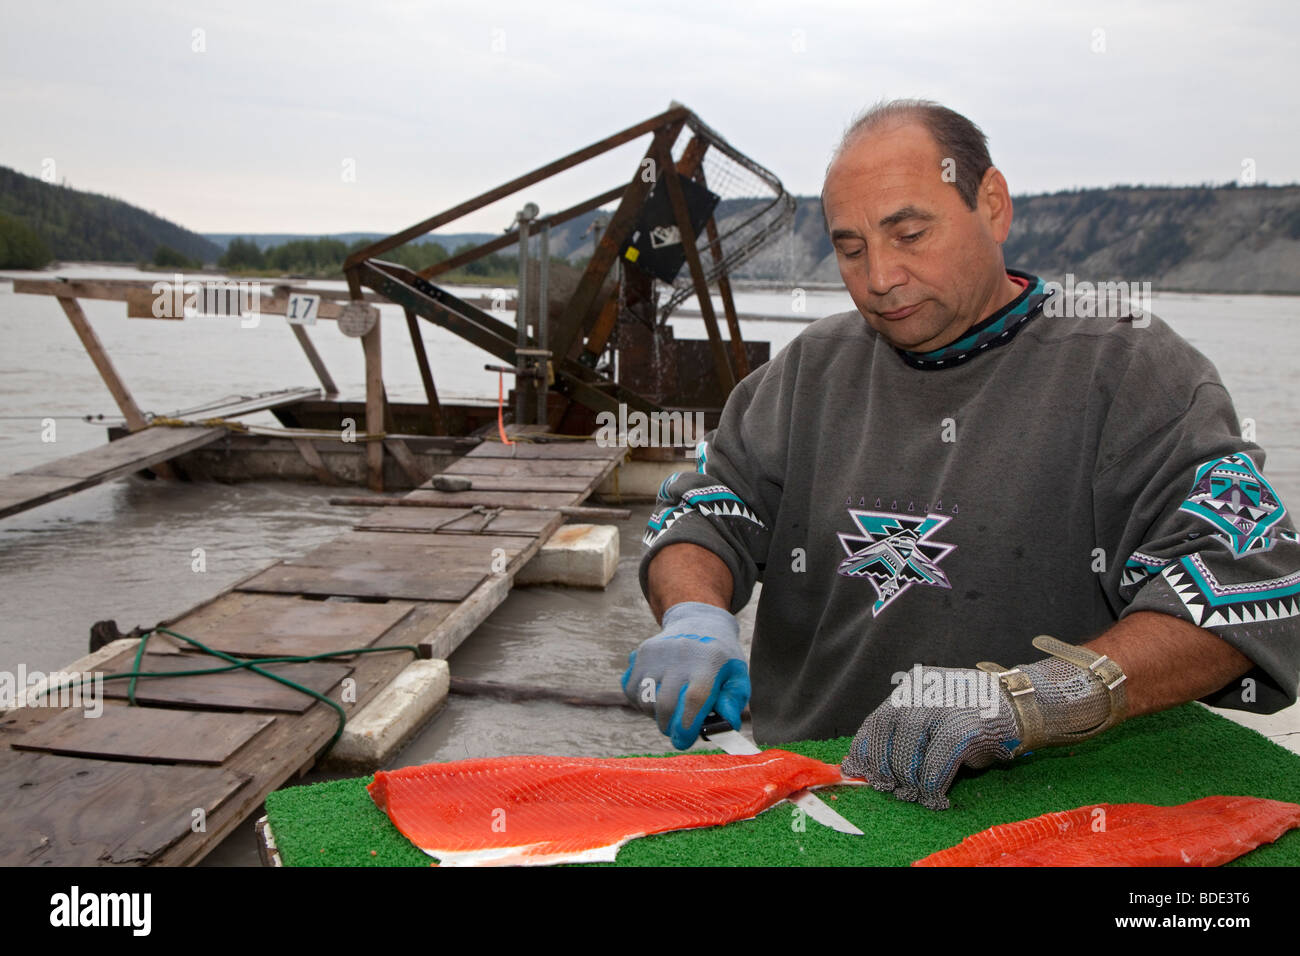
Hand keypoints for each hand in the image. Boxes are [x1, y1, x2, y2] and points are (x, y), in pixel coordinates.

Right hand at [621, 601, 749, 749]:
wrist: (699, 624)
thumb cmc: (721, 660)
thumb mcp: (737, 677)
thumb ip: (733, 703)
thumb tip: (726, 726)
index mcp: (709, 661)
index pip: (693, 700)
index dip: (687, 727)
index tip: (684, 741)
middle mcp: (680, 654)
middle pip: (665, 705)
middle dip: (669, 727)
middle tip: (678, 731)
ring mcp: (656, 653)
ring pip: (645, 701)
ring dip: (655, 715)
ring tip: (671, 710)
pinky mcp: (640, 654)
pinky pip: (632, 690)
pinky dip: (641, 702)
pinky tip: (657, 696)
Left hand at [840, 666, 1020, 810]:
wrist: (1023, 706)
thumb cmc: (974, 716)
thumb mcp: (936, 714)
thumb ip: (906, 732)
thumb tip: (870, 767)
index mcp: (912, 687)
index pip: (876, 720)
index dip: (864, 750)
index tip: (858, 772)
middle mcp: (923, 692)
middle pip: (887, 734)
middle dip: (884, 767)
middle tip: (891, 789)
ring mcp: (943, 707)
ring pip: (908, 752)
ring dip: (909, 780)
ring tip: (916, 795)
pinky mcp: (964, 728)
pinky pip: (936, 765)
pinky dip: (932, 786)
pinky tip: (937, 798)